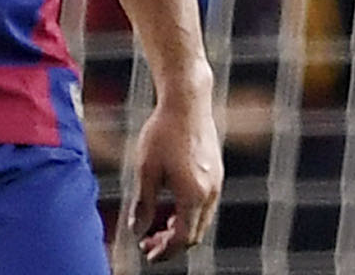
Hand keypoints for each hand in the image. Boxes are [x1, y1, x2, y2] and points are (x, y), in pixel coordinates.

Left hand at [125, 84, 222, 263]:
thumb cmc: (163, 132)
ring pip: (201, 220)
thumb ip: (143, 204)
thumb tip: (137, 230)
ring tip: (156, 224)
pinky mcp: (216, 172)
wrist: (187, 102)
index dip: (165, 251)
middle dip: (171, 243)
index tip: (147, 253)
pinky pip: (204, 205)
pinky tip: (170, 204)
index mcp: (193, 195)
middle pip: (194, 234)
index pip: (182, 239)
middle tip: (148, 241)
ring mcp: (217, 183)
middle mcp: (210, 192)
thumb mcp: (146, 170)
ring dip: (180, 228)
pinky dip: (188, 212)